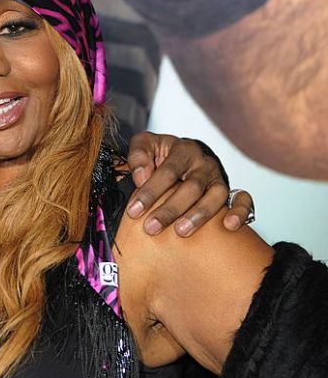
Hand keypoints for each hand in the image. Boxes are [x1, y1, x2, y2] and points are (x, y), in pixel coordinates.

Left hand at [124, 132, 253, 234]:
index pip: (167, 172)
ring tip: (181, 231)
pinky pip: (243, 200)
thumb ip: (139, 156)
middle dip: (170, 209)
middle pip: (191, 187)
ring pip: (216, 196)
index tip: (134, 210)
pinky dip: (239, 212)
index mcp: (183, 150)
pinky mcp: (230, 191)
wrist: (184, 155)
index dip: (150, 191)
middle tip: (151, 227)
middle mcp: (204, 163)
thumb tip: (141, 177)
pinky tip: (229, 226)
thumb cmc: (160, 154)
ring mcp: (218, 178)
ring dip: (199, 215)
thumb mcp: (145, 145)